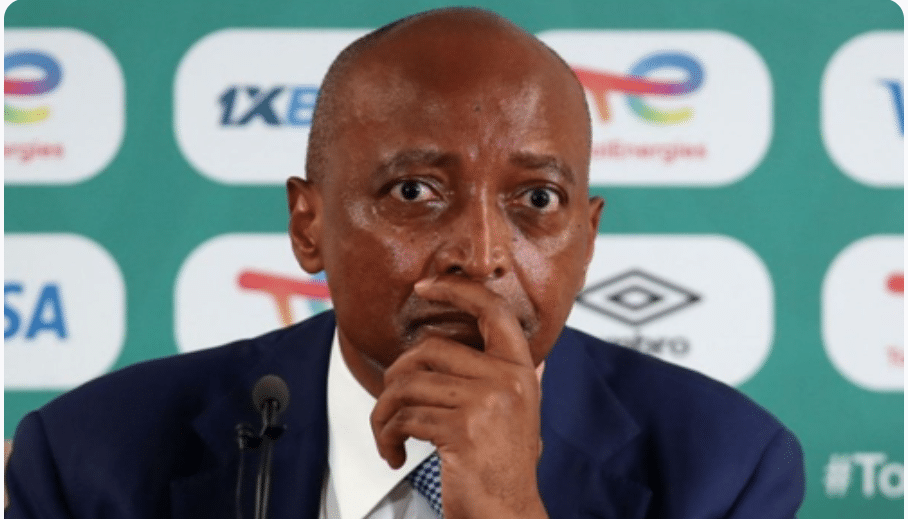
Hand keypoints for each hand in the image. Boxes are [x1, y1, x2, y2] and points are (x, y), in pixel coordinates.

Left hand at [370, 276, 547, 518]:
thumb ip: (514, 376)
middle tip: (388, 404)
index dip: (457, 290)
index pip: (493, 310)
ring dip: (384, 414)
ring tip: (387, 435)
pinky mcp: (462, 429)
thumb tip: (517, 342)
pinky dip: (388, 436)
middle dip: (395, 376)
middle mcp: (508, 380)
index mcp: (521, 369)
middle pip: (429, 349)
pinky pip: (405, 417)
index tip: (426, 286)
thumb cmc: (505, 467)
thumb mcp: (520, 413)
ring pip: (408, 385)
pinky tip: (395, 453)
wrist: (507, 514)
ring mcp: (487, 402)